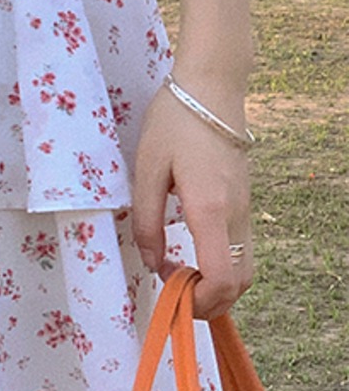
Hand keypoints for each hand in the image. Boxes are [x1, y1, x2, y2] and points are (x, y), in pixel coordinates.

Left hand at [131, 82, 252, 319]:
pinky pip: (240, 249)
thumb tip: (152, 262)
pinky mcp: (244, 202)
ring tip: (178, 273)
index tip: (169, 291)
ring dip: (216, 285)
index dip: (199, 300)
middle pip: (240, 283)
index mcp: (211, 208)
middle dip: (209, 302)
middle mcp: (236, 214)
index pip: (222, 278)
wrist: (211, 89)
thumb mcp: (146, 169)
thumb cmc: (174, 122)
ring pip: (244, 268)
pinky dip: (221, 265)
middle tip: (173, 291)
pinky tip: (190, 253)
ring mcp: (245, 208)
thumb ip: (146, 221)